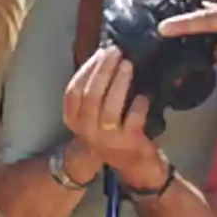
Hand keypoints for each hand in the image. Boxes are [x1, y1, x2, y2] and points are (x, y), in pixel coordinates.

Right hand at [62, 48, 164, 179]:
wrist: (130, 164)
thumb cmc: (112, 131)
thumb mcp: (94, 114)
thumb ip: (95, 89)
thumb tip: (105, 54)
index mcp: (74, 120)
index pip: (73, 92)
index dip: (87, 70)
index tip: (100, 52)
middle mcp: (86, 130)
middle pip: (91, 95)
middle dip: (104, 70)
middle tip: (117, 52)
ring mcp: (107, 138)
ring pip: (109, 107)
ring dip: (119, 83)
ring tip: (128, 65)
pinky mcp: (128, 142)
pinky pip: (132, 119)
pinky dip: (138, 104)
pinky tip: (143, 96)